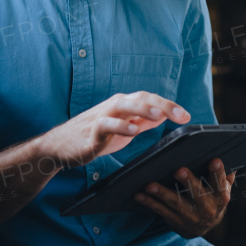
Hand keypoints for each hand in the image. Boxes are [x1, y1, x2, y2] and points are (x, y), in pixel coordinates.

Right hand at [33, 92, 190, 168]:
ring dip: (142, 109)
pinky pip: (105, 125)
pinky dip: (119, 126)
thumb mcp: (124, 129)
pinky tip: (131, 131)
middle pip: (141, 98)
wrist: (59, 146)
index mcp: (125, 105)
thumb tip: (164, 115)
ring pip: (124, 106)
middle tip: (180, 115)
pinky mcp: (91, 131)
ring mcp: (102, 117)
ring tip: (159, 116)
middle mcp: (115, 106)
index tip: (186, 116)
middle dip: (162, 105)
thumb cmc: (93, 136)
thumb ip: (143, 122)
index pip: (150, 100)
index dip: (169, 106)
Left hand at [135, 158, 233, 237]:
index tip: (214, 160)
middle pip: (197, 193)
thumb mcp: (222, 188)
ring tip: (150, 185)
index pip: (220, 182)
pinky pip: (161, 211)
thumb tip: (230, 154)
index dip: (218, 172)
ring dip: (162, 194)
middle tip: (179, 171)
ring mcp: (191, 216)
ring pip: (176, 203)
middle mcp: (207, 207)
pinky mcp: (176, 221)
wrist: (204, 227)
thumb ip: (225, 174)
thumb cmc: (212, 199)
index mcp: (220, 196)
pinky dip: (150, 203)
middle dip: (188, 182)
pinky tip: (139, 195)